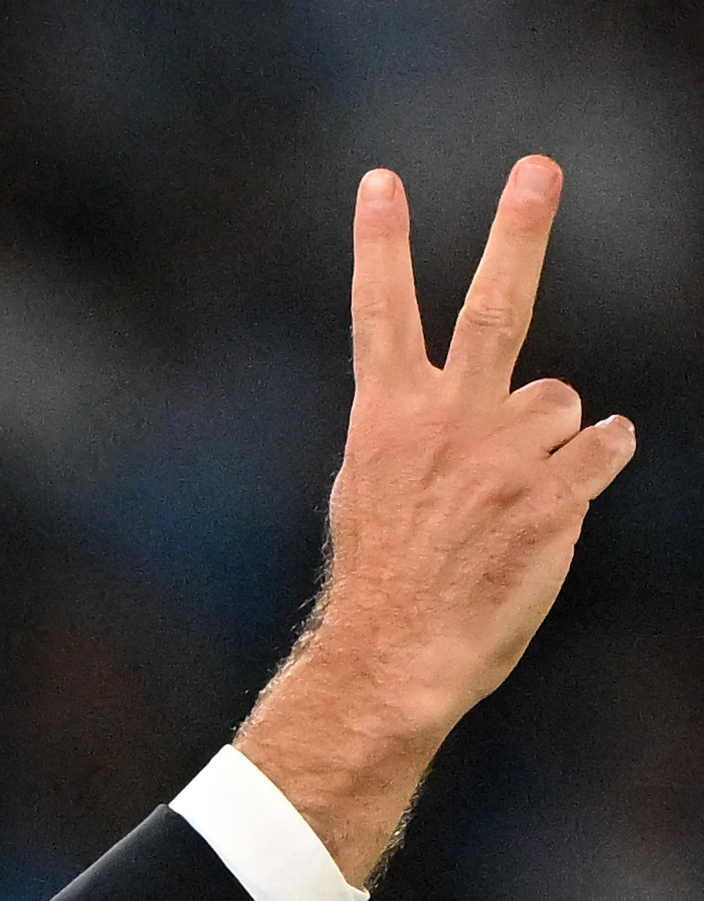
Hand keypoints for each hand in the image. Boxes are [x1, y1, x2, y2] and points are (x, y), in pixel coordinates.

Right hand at [236, 155, 635, 885]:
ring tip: (509, 498)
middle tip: (537, 169)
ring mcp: (503, 454)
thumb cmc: (383, 581)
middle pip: (494, 305)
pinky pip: (604, 448)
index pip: (380, 312)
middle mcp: (446, 420)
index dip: (380, 244)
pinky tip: (552, 511)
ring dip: (551, 440)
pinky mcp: (553, 496)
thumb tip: (514, 404)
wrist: (396, 655)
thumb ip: (427, 430)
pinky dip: (589, 471)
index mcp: (385, 417)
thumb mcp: (373, 490)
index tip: (379, 182)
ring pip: (563, 403)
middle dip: (517, 229)